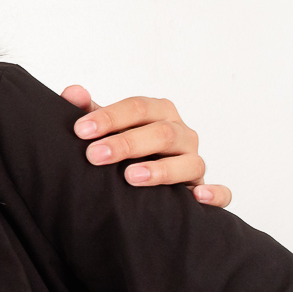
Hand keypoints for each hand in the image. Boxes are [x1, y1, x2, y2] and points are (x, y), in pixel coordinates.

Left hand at [59, 86, 230, 207]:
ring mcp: (194, 160)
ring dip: (160, 170)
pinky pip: (221, 192)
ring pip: (189, 162)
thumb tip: (72, 92)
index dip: (110, 117)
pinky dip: (214, 193)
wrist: (141, 175)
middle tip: (94, 156)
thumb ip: (88, 111)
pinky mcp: (202, 188)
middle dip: (127, 143)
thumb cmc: (123, 146)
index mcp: (159, 112)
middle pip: (161, 132)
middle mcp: (181, 134)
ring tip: (130, 177)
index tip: (80, 130)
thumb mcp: (104, 127)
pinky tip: (196, 198)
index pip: (138, 108)